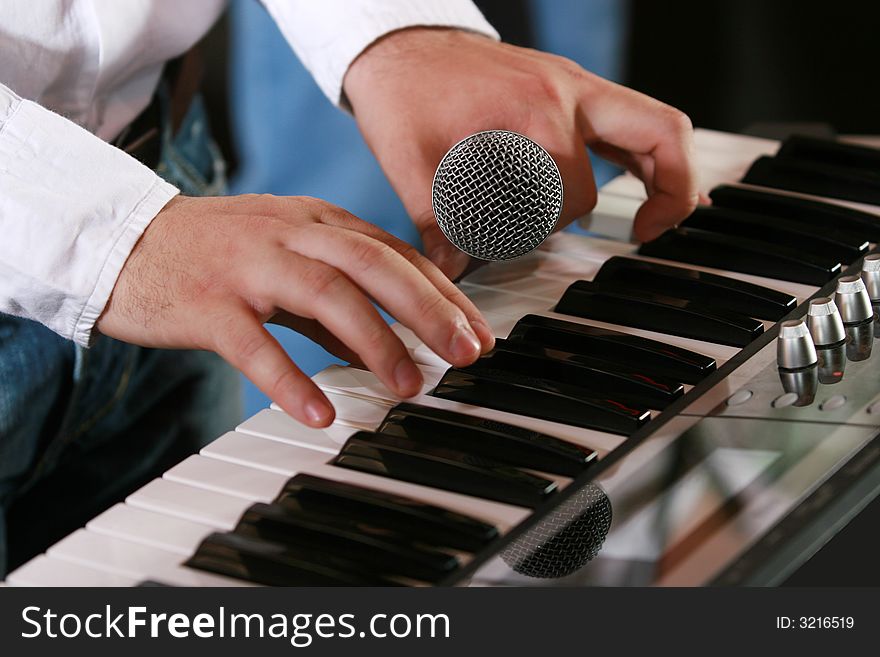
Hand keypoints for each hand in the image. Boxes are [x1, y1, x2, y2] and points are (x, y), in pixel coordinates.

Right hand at [97, 194, 493, 426]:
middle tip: (466, 354)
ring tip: (409, 385)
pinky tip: (321, 413)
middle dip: (428, 309)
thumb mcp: (284, 260)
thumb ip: (333, 298)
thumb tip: (384, 340)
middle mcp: (289, 235)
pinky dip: (291, 379)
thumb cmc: (214, 254)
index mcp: (314, 222)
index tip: (476, 333)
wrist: (122, 240)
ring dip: (375, 341)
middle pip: (373, 265)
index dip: (441, 293)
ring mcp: (248, 266)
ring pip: (325, 295)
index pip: (393, 253)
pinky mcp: (208, 304)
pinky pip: (255, 345)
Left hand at [344, 28, 698, 278]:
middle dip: (627, 203)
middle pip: (636, 155)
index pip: (569, 196)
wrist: (402, 44)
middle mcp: (569, 91)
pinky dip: (653, 158)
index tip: (504, 244)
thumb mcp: (409, 160)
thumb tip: (452, 272)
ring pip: (658, 129)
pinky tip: (656, 190)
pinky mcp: (572, 91)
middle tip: (622, 234)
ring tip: (656, 222)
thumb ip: (436, 223)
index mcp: (534, 109)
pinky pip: (637, 122)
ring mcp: (577, 87)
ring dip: (665, 174)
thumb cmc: (405, 90)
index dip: (540, 232)